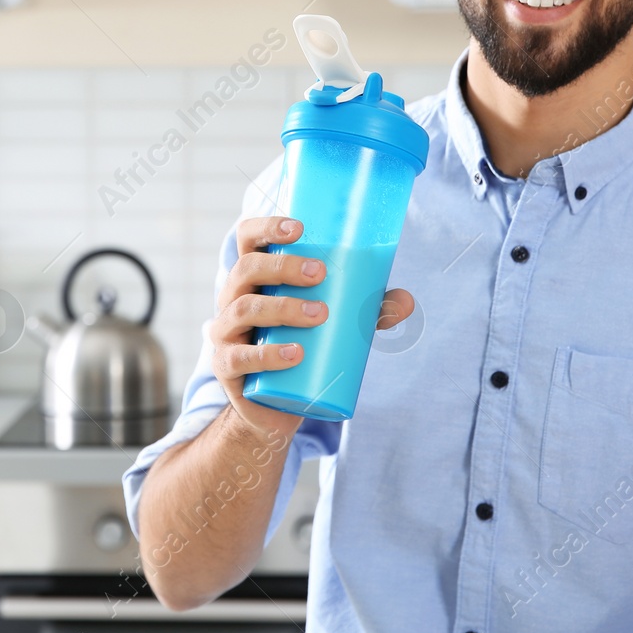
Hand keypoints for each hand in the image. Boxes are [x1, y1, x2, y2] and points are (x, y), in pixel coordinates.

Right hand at [209, 216, 415, 439]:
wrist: (273, 406)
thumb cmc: (300, 347)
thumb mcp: (332, 324)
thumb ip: (365, 311)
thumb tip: (407, 302)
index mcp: (254, 277)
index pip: (248, 239)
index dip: (266, 226)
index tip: (300, 228)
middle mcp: (232, 297)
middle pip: (246, 268)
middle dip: (283, 267)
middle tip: (320, 273)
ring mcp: (225, 332)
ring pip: (245, 309)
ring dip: (283, 307)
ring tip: (319, 314)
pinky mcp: (227, 367)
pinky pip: (240, 357)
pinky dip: (268, 354)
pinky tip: (295, 354)